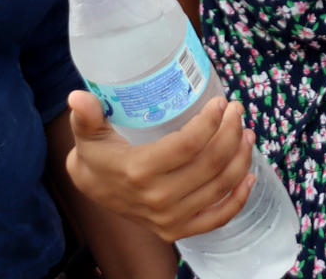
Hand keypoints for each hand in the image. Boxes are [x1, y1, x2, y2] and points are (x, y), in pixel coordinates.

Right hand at [65, 90, 257, 240]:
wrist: (92, 190)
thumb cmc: (95, 154)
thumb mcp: (86, 132)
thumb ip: (85, 114)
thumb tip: (77, 96)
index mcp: (138, 171)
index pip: (187, 146)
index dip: (210, 123)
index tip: (220, 103)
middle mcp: (158, 199)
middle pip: (210, 164)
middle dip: (231, 133)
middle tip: (237, 111)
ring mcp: (171, 218)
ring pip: (220, 187)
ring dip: (240, 159)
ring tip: (246, 134)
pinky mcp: (180, 230)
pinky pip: (219, 217)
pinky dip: (239, 197)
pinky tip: (249, 174)